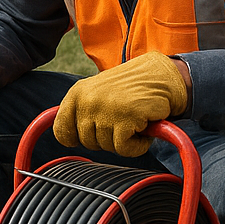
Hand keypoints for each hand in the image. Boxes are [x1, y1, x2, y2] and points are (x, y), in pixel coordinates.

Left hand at [53, 52, 188, 156]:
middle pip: (87, 142)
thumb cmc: (130, 88)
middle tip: (122, 122)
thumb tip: (66, 139)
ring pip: (106, 147)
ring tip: (134, 121)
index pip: (61, 130)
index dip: (76, 139)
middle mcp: (87, 100)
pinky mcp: (126, 117)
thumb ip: (81, 112)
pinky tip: (144, 129)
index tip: (93, 134)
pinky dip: (137, 146)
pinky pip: (124, 149)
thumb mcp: (96, 94)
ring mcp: (106, 109)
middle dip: (106, 138)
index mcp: (76, 94)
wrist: (163, 74)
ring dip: (124, 140)